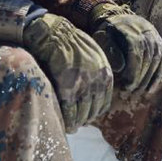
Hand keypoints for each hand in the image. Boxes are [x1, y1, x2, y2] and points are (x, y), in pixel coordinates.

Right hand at [23, 14, 112, 132]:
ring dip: (76, 122)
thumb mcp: (95, 56)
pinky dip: (66, 120)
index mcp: (105, 74)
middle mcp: (97, 82)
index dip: (94, 112)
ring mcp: (82, 85)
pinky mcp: (67, 87)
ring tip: (70, 126)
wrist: (56, 34)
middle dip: (85, 119)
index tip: (87, 116)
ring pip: (81, 113)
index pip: (104, 103)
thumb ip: (99, 73)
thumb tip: (97, 91)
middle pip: (93, 111)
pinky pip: (68, 111)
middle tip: (77, 124)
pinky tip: (63, 123)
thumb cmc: (73, 44)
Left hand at [91, 3, 161, 92]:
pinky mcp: (161, 44)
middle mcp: (147, 30)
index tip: (126, 85)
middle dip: (140, 77)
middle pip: (148, 56)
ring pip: (157, 60)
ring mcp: (156, 37)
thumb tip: (120, 68)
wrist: (120, 18)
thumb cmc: (108, 31)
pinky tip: (150, 89)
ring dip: (148, 79)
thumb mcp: (103, 37)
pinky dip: (157, 77)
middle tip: (130, 92)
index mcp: (131, 27)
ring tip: (138, 93)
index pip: (137, 49)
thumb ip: (110, 50)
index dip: (133, 68)